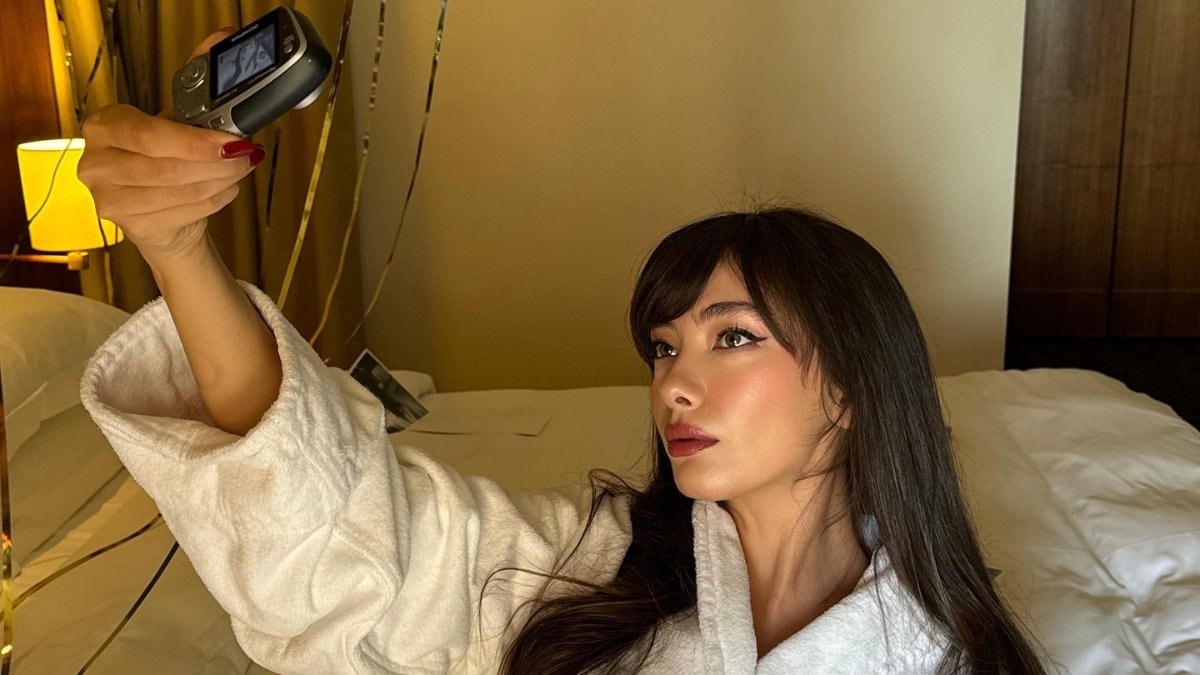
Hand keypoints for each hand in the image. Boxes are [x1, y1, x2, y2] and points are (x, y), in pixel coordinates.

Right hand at [77, 28, 260, 262]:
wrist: (159, 213)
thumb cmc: (167, 158)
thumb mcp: (178, 118)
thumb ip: (198, 79)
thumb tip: (225, 37)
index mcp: (106, 125)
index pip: (149, 134)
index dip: (194, 142)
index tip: (233, 142)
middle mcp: (97, 162)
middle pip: (166, 167)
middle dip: (216, 163)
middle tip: (246, 156)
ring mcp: (108, 198)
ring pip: (180, 191)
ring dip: (221, 182)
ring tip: (239, 171)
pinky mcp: (128, 226)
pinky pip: (185, 212)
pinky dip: (214, 200)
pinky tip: (224, 189)